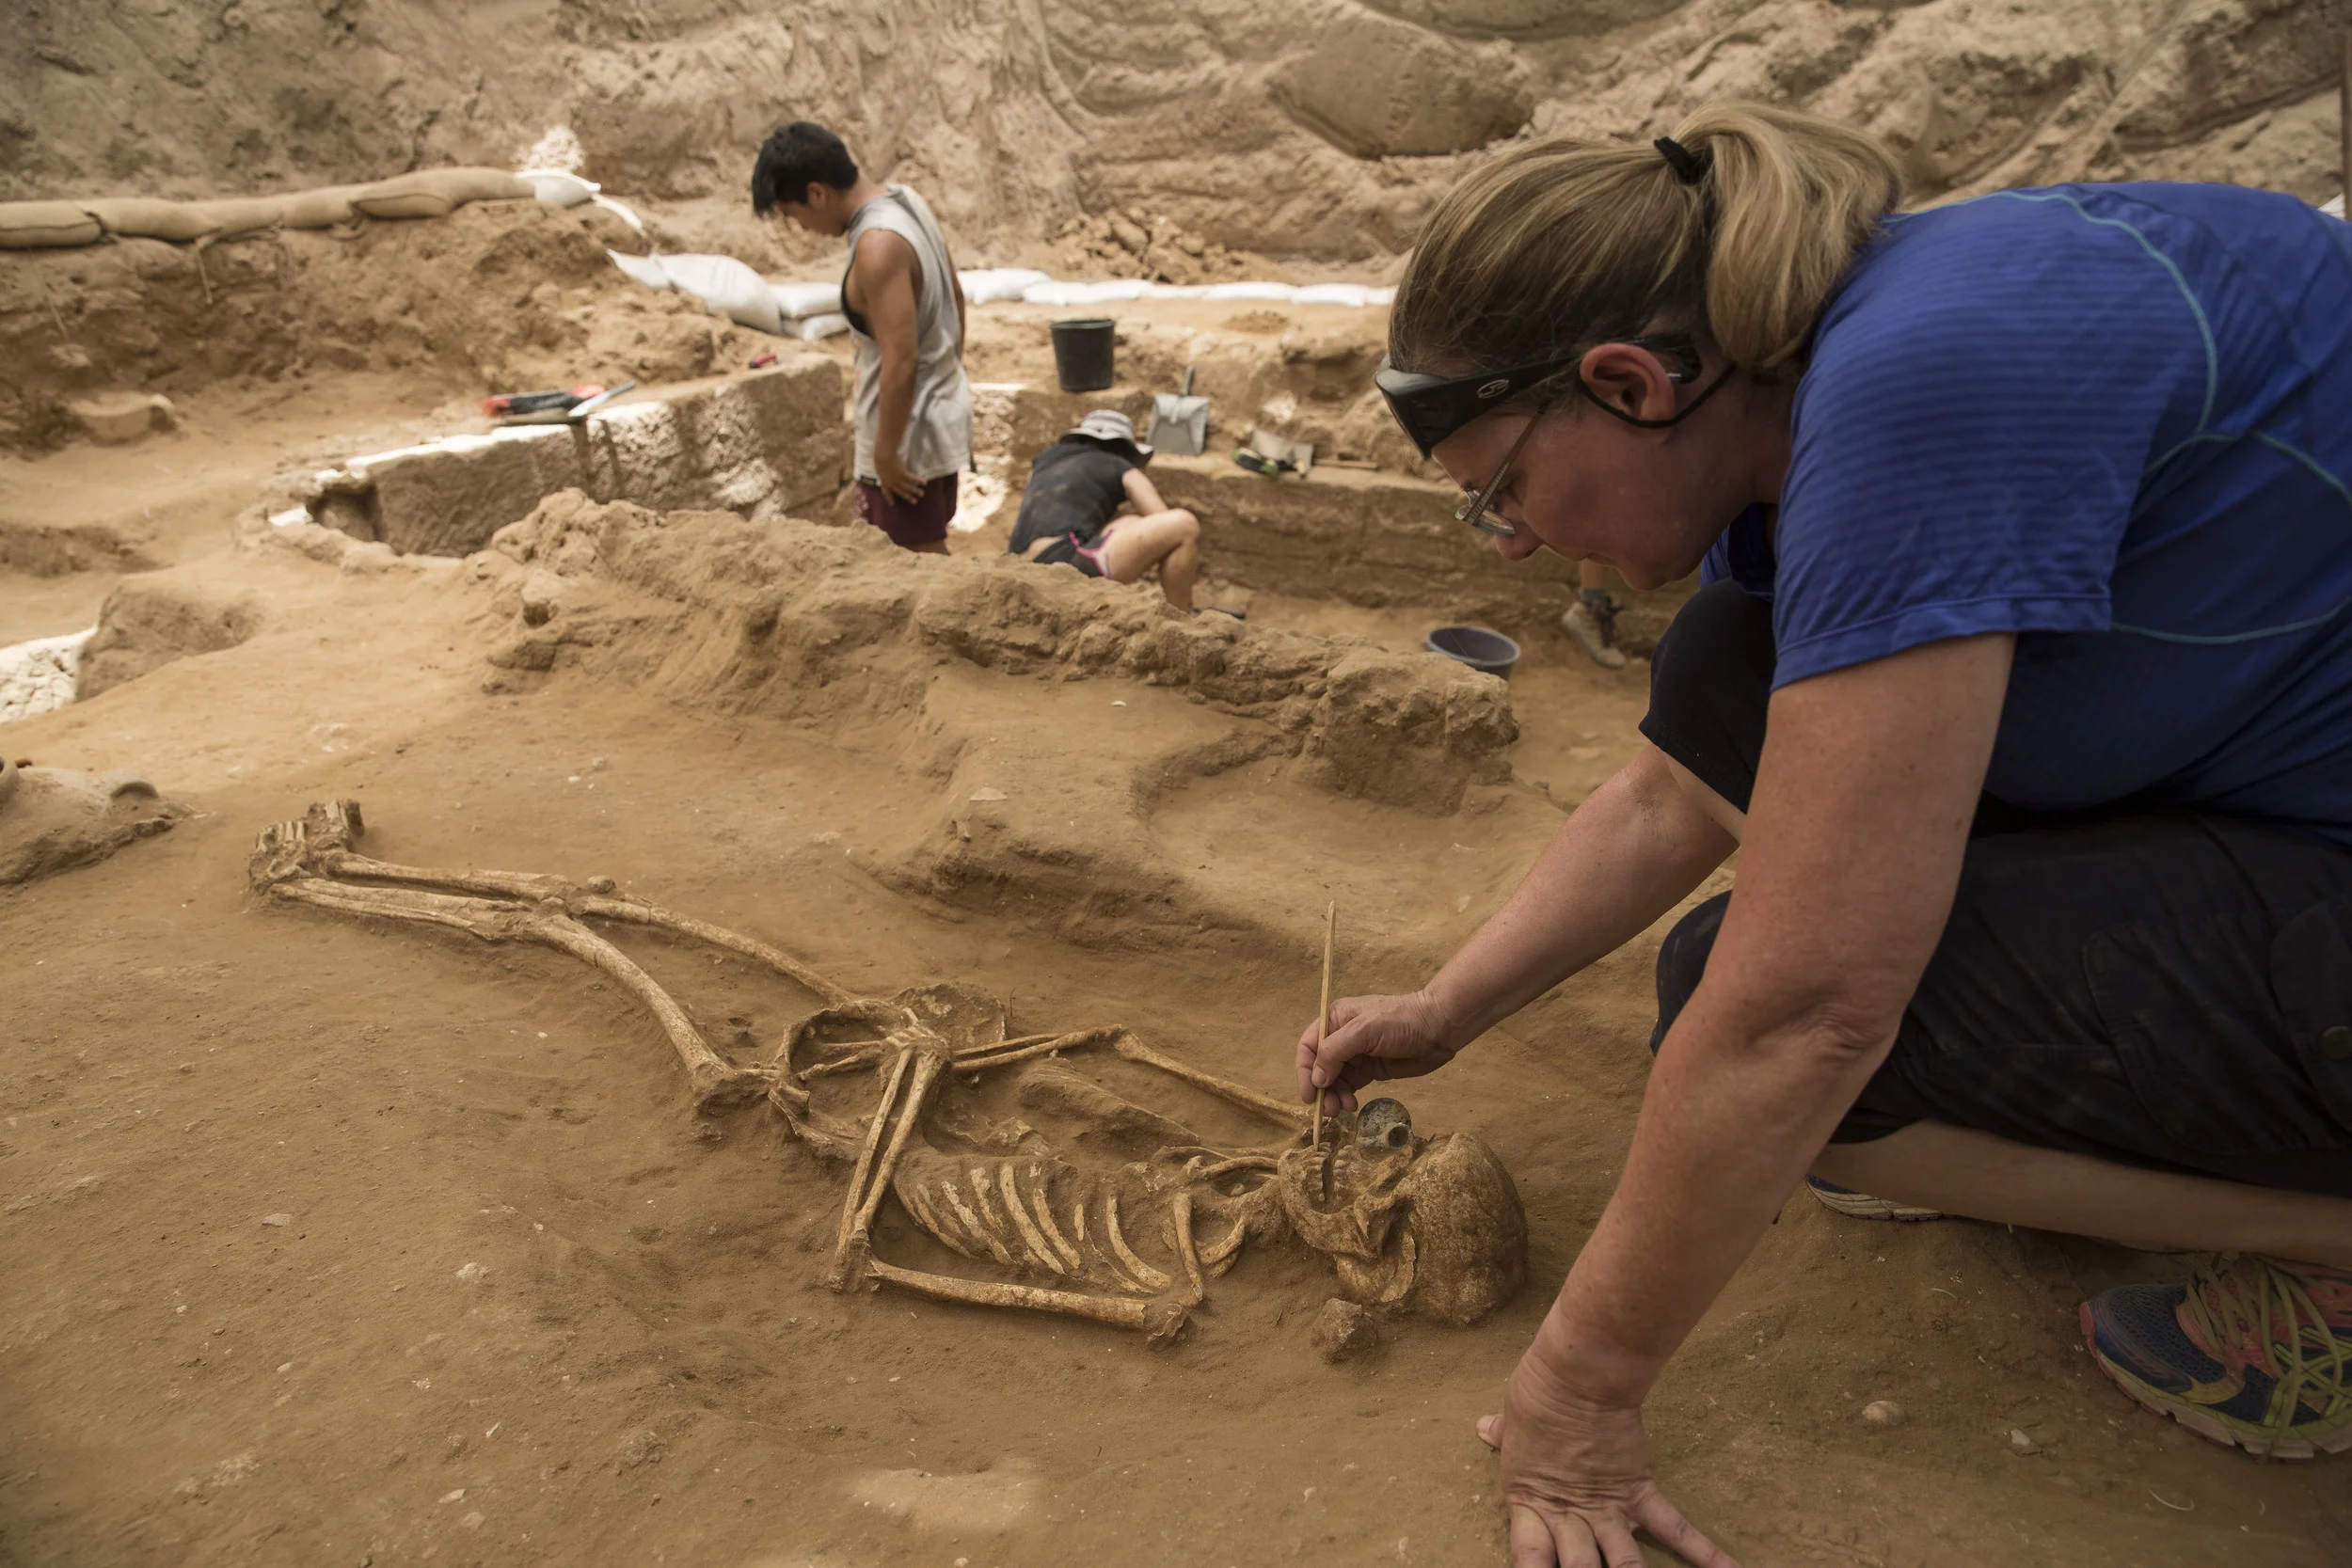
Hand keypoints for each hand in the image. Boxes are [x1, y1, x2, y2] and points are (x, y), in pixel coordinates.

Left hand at [874, 450, 924, 504]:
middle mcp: (892, 483)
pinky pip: (912, 478)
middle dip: (908, 497)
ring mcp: (898, 479)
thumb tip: (884, 470)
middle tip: (914, 502)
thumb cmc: (880, 459)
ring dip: (916, 491)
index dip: (889, 498)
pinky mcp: (904, 474)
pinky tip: (925, 482)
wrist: (883, 456)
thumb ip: (883, 472)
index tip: (892, 504)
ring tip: (922, 495)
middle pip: (901, 492)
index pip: (886, 492)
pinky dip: (919, 480)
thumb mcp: (880, 468)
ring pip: (908, 487)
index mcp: (884, 482)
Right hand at [1295, 989, 1458, 1111]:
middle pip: (1319, 1067)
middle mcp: (1341, 1037)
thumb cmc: (1400, 1022)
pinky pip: (1350, 1086)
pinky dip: (1347, 1096)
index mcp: (1335, 1019)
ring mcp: (1356, 1055)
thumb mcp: (1364, 1031)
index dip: (1304, 1071)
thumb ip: (1335, 1052)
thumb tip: (1317, 1080)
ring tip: (1344, 1109)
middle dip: (1321, 1089)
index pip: (1308, 1046)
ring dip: (1334, 1096)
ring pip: (1334, 1080)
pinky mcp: (1371, 1070)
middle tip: (1329, 1110)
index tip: (1310, 1095)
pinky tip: (1353, 1105)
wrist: (1439, 1029)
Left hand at [1477, 1359, 1738, 1567]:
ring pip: (1622, 1563)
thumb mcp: (1513, 1420)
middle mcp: (1569, 1515)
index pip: (1529, 1558)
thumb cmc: (1539, 1393)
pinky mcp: (1639, 1491)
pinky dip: (1705, 1552)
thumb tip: (1485, 1428)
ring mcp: (1607, 1507)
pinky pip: (1674, 1527)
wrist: (1579, 1374)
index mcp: (1529, 1501)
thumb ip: (1504, 1435)